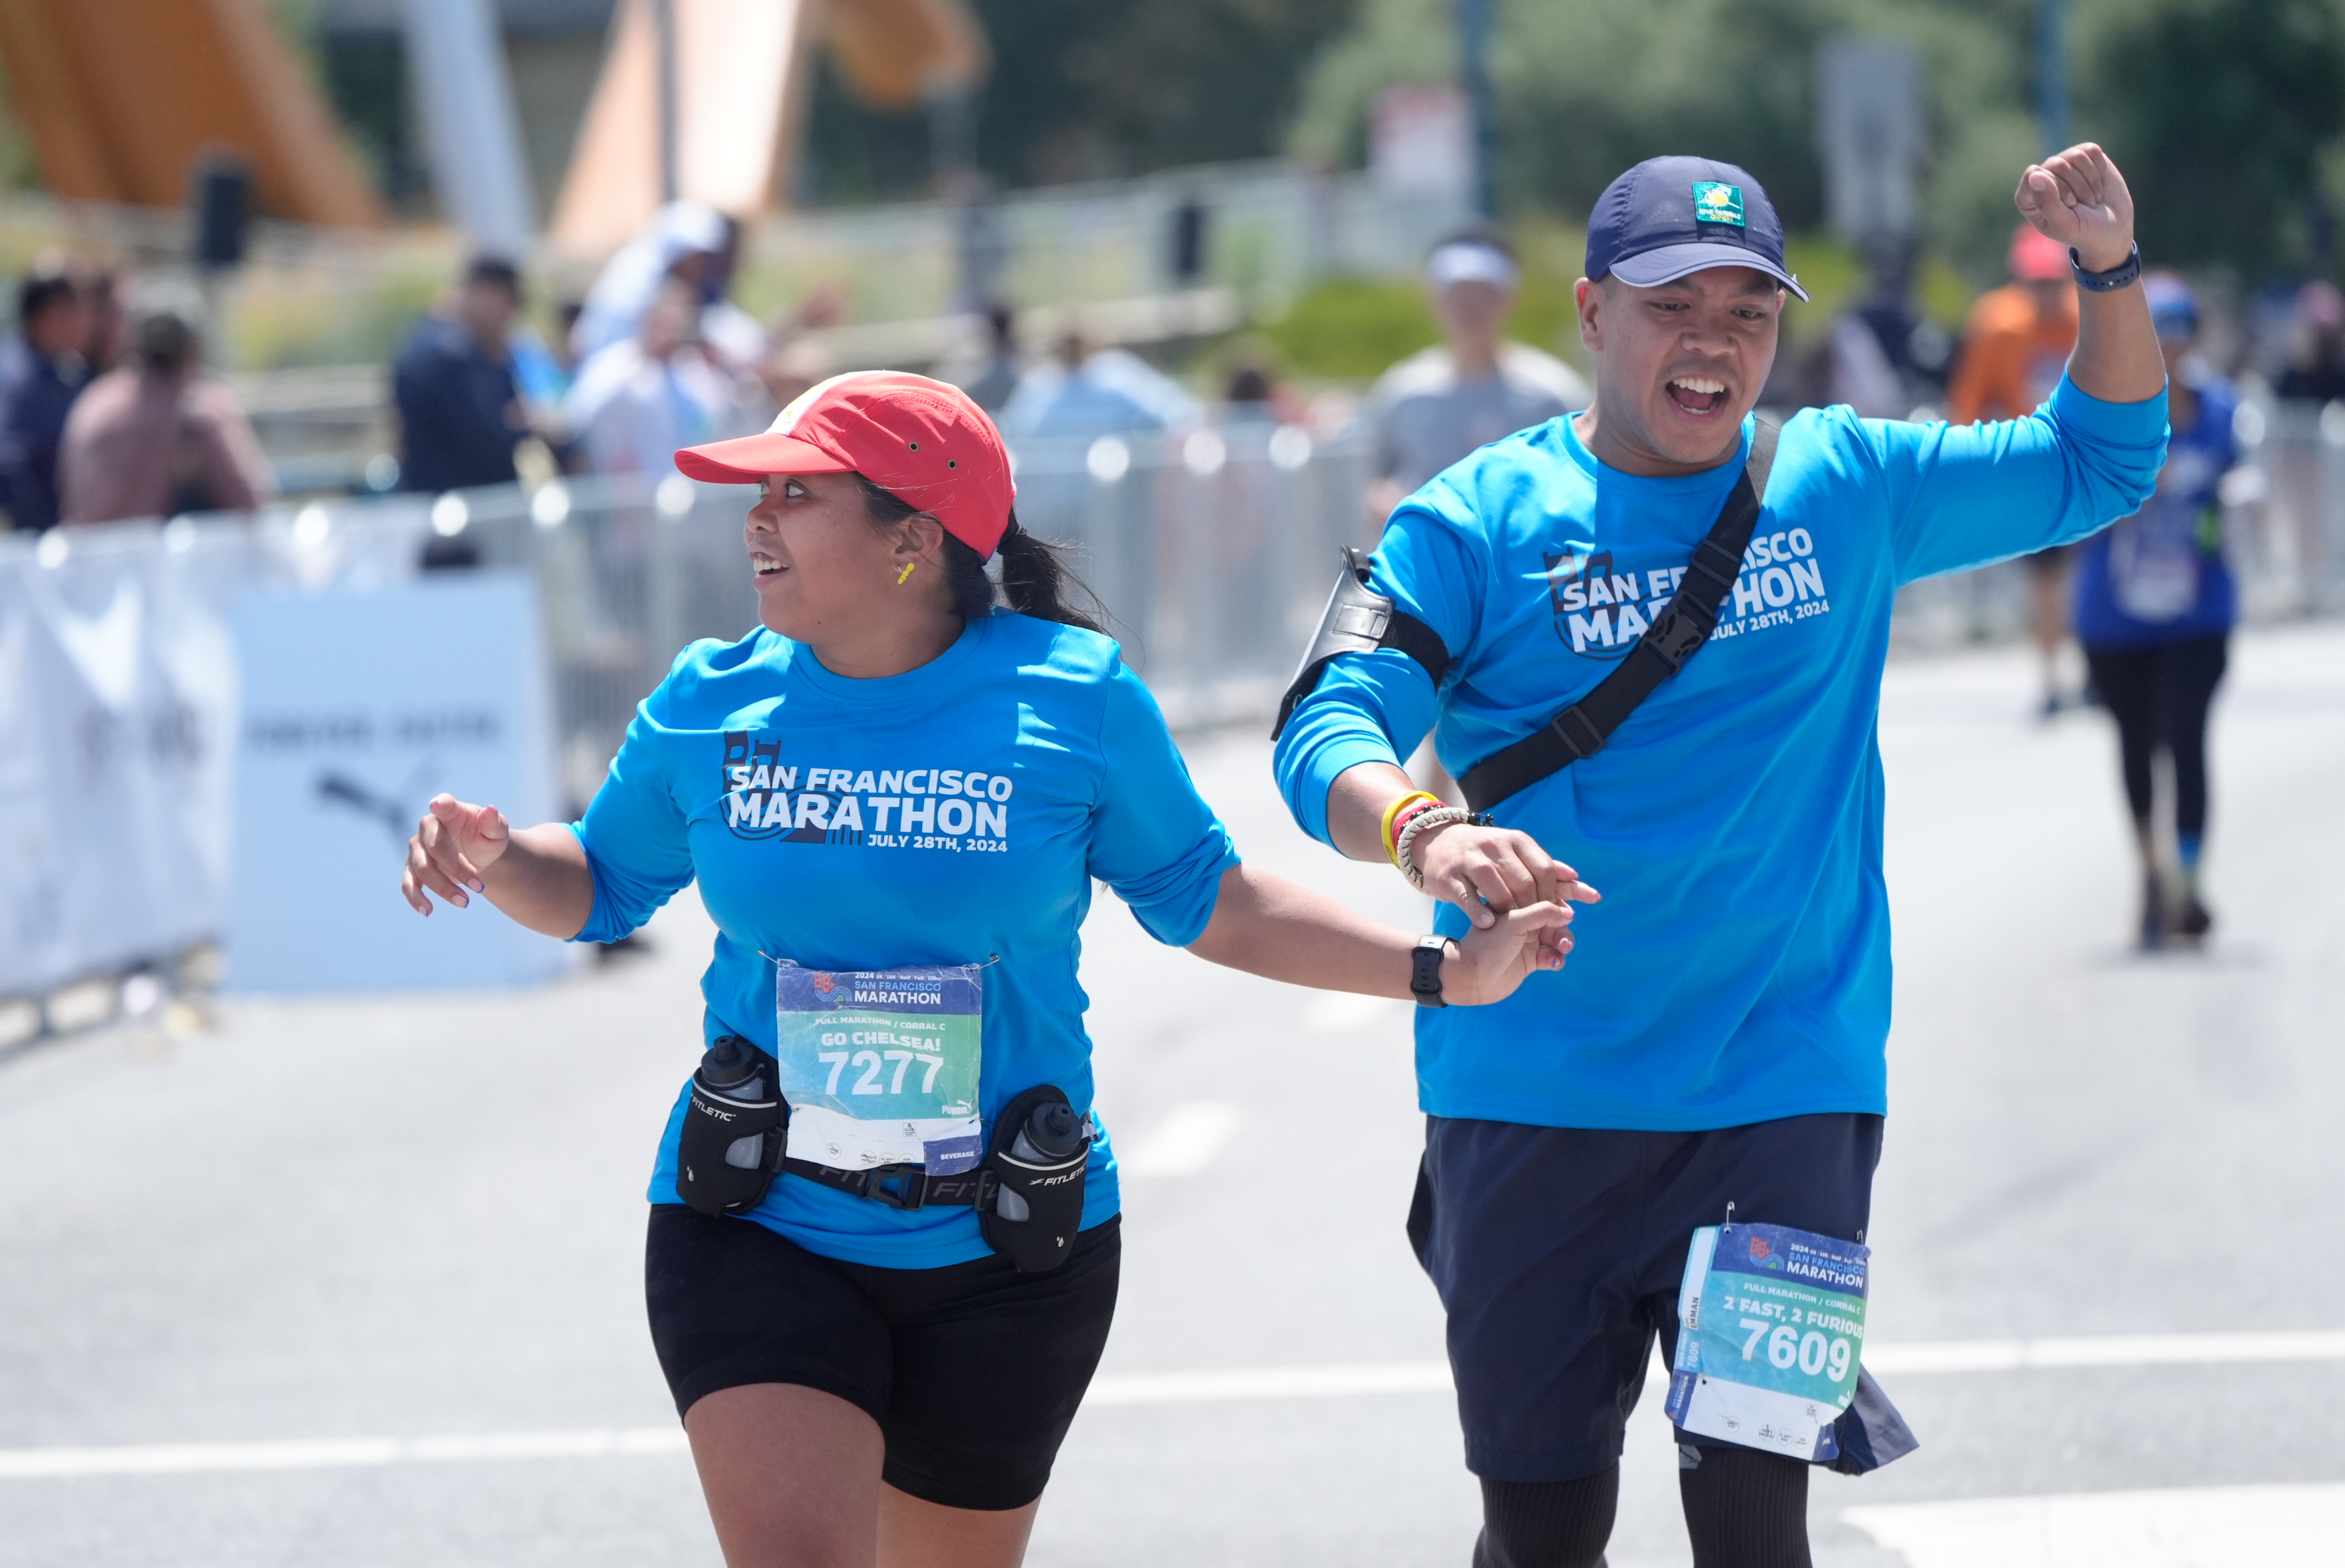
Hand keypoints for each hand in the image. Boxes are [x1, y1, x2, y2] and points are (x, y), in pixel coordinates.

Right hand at [401, 794, 511, 915]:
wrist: (479, 856)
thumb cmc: (487, 838)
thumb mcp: (497, 832)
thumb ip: (495, 823)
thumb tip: (491, 811)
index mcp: (450, 812)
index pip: (444, 805)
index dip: (441, 805)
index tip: (437, 805)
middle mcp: (428, 828)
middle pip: (435, 848)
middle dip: (458, 869)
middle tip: (481, 887)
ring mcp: (417, 849)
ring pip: (422, 869)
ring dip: (443, 888)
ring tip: (465, 903)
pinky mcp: (413, 869)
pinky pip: (409, 884)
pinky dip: (416, 898)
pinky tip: (428, 911)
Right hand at [1411, 821, 1603, 928]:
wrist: (1439, 843)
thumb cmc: (1487, 855)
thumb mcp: (1516, 853)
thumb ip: (1545, 867)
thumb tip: (1576, 879)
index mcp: (1516, 841)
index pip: (1544, 869)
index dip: (1554, 894)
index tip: (1558, 914)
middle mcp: (1494, 846)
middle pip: (1523, 881)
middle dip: (1534, 907)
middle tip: (1538, 929)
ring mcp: (1470, 860)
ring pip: (1496, 887)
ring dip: (1508, 910)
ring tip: (1513, 926)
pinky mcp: (1449, 875)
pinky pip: (1467, 895)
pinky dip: (1479, 910)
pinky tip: (1488, 923)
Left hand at [1442, 900, 1576, 1005]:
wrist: (1470, 977)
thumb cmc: (1487, 945)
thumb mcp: (1514, 923)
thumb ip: (1543, 913)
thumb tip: (1570, 912)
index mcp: (1517, 902)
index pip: (1548, 888)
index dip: (1572, 889)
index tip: (1593, 895)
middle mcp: (1524, 918)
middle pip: (1558, 914)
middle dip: (1569, 921)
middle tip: (1572, 934)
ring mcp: (1528, 939)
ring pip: (1558, 936)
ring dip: (1565, 941)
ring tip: (1563, 948)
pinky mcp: (1531, 959)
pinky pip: (1553, 955)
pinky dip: (1557, 958)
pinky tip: (1551, 962)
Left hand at [2015, 143, 2134, 273]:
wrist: (2114, 228)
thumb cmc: (2085, 231)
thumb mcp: (2065, 224)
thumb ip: (2047, 203)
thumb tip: (2035, 174)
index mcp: (2028, 198)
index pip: (2034, 174)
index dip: (2057, 187)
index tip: (2070, 205)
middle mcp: (2043, 178)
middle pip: (2056, 164)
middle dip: (2077, 186)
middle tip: (2084, 205)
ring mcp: (2064, 166)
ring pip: (2075, 155)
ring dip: (2090, 180)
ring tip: (2092, 198)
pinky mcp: (2084, 158)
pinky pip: (2091, 150)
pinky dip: (2100, 169)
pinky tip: (2099, 184)